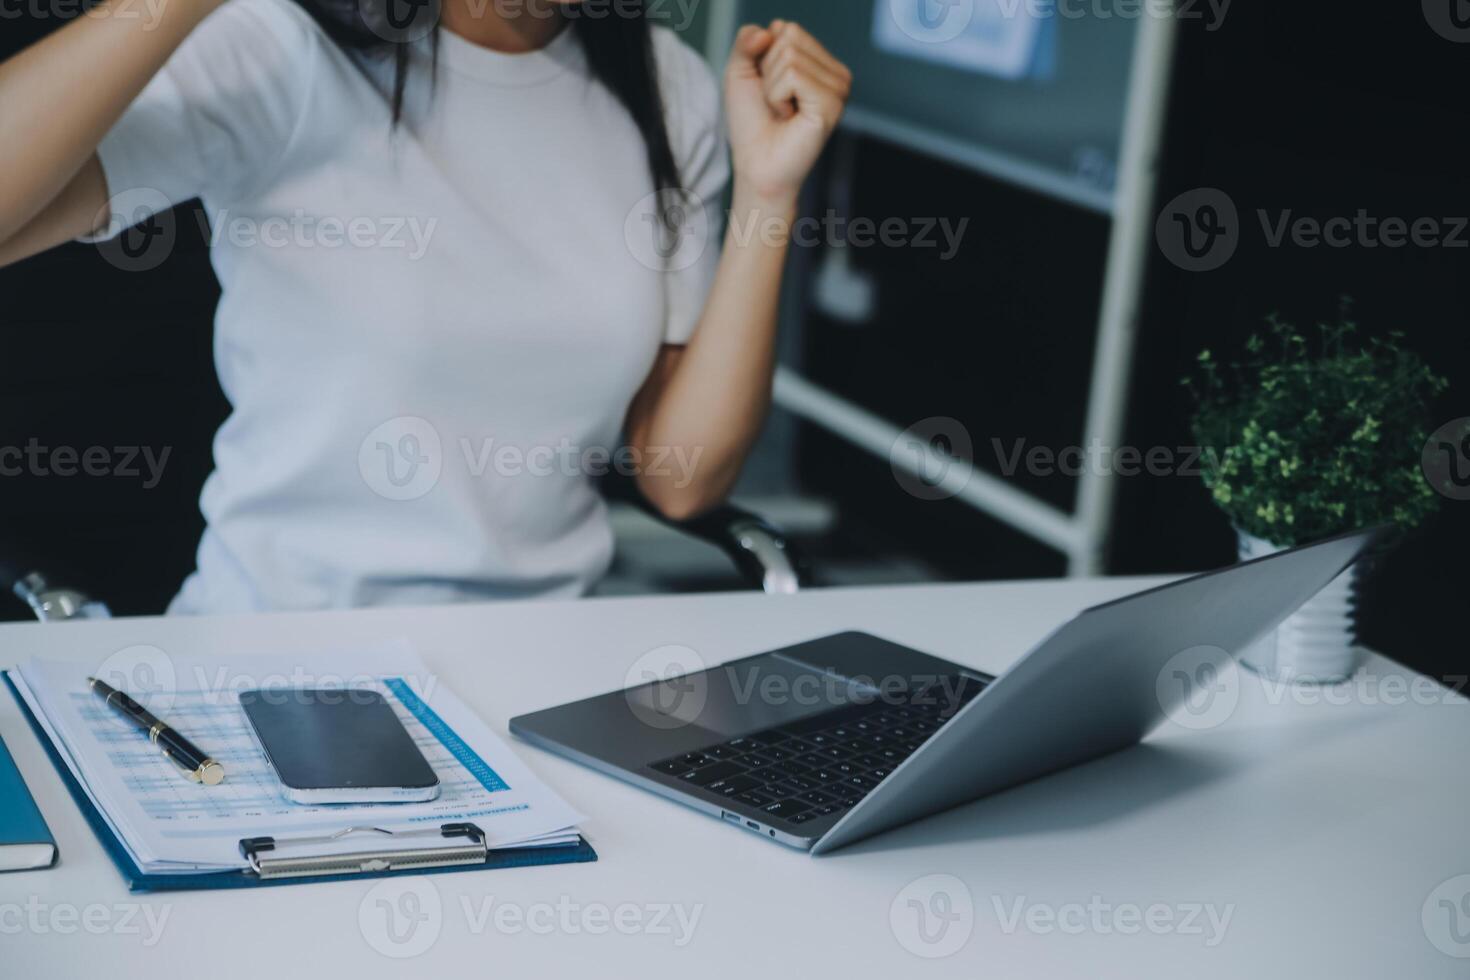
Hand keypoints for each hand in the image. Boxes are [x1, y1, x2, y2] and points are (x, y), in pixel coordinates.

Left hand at [724, 20, 851, 210]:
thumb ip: (747, 40)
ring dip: (772, 87)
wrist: (756, 166)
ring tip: (782, 112)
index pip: (787, 29)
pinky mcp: (832, 104)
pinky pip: (794, 76)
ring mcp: (838, 88)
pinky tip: (788, 118)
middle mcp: (836, 73)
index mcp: (820, 63)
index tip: (769, 90)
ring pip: (790, 55)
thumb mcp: (740, 72)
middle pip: (790, 36)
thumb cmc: (752, 124)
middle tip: (775, 103)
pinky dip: (778, 97)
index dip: (763, 58)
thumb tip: (771, 27)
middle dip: (768, 71)